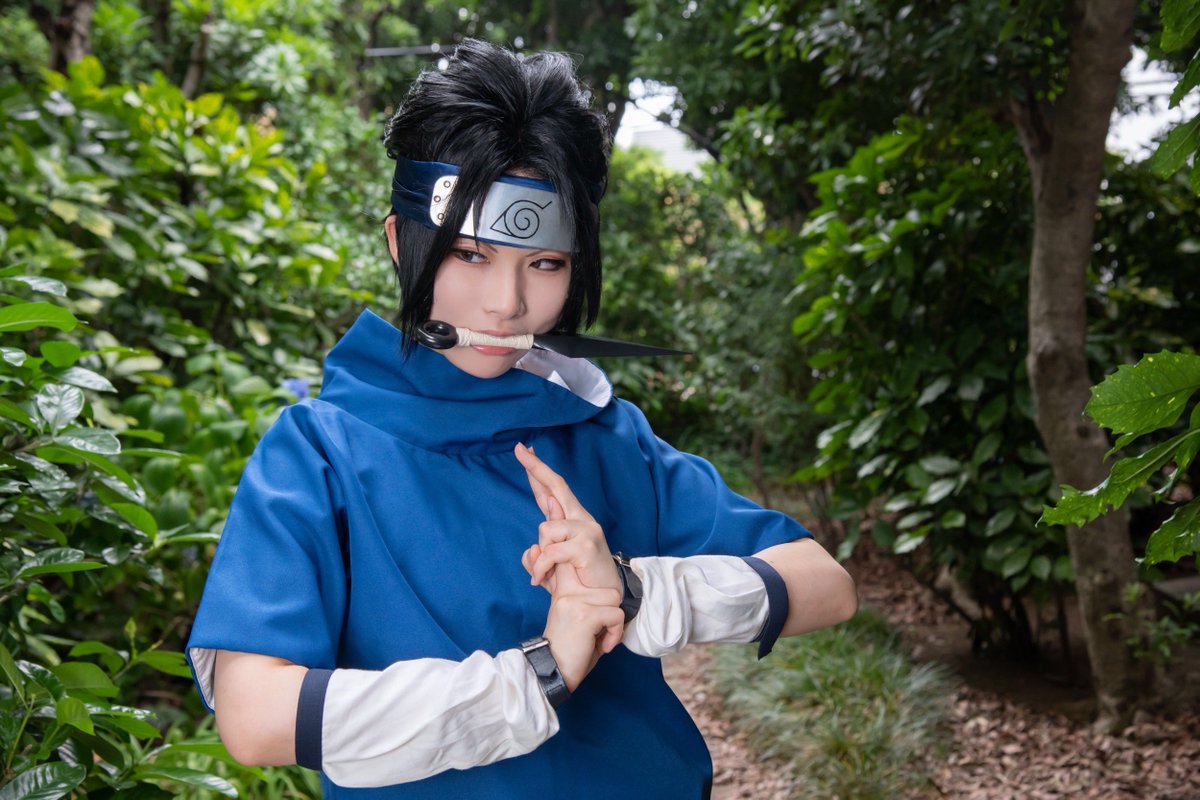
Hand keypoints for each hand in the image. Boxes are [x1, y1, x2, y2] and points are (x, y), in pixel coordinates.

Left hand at [515, 443, 621, 595]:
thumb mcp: (551, 569)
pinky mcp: (587, 544)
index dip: (537, 471)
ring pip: (545, 529)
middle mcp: (581, 519)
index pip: (552, 491)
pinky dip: (541, 569)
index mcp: (571, 521)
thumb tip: (531, 548)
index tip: (524, 451)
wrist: (602, 601)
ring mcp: (586, 529)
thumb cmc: (578, 582)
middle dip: (536, 468)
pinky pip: (550, 551)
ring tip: (544, 574)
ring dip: (540, 557)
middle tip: (520, 448)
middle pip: (557, 486)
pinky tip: (541, 581)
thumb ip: (539, 557)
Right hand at [541, 562, 623, 691]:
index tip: (598, 604)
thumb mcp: (573, 619)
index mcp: (563, 591)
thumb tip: (613, 594)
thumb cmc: (567, 651)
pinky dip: (615, 634)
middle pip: (607, 585)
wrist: (552, 672)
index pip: (577, 564)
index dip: (593, 575)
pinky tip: (603, 646)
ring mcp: (575, 601)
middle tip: (602, 627)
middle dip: (611, 608)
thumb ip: (587, 602)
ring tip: (600, 637)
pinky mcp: (584, 615)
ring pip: (614, 597)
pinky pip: (615, 615)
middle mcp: (567, 592)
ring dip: (613, 622)